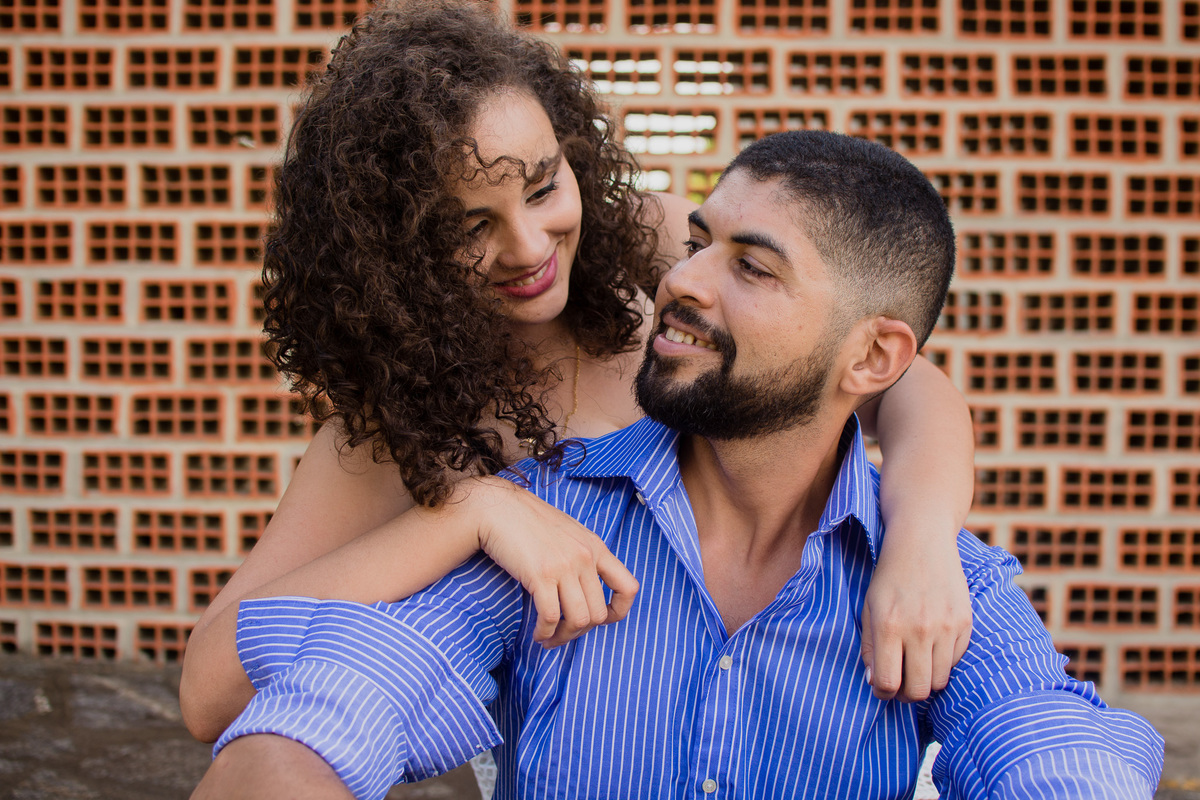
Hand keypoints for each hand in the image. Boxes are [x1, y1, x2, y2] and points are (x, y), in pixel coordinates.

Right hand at [468, 477, 638, 647]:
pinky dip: (545, 632)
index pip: (628, 587)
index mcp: (595, 546)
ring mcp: (565, 565)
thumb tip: (585, 590)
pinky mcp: (541, 574)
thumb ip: (582, 556)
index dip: (619, 611)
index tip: (600, 620)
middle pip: (598, 613)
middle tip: (563, 634)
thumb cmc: (527, 521)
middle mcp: (585, 556)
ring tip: (549, 638)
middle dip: (581, 632)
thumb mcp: (567, 532)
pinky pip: (551, 617)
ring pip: (578, 620)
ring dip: (563, 637)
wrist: (497, 507)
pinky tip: (538, 633)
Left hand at [860, 534, 971, 701]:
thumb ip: (869, 647)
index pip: (888, 682)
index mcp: (888, 626)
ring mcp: (946, 627)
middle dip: (906, 693)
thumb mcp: (869, 608)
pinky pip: (955, 661)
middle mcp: (919, 629)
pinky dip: (943, 661)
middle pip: (918, 690)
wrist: (922, 541)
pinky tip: (932, 644)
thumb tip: (875, 683)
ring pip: (939, 681)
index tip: (882, 686)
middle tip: (901, 682)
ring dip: (926, 679)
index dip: (882, 692)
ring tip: (916, 664)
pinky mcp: (965, 623)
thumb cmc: (889, 577)